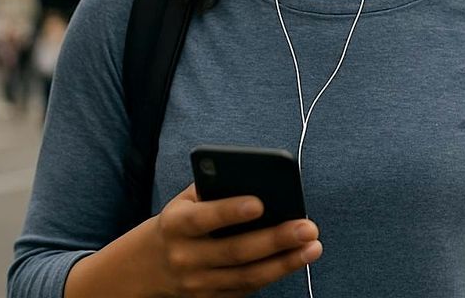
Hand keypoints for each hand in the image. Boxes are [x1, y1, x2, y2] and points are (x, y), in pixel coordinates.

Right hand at [148, 183, 321, 296]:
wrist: (151, 265)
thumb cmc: (181, 220)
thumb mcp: (186, 200)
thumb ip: (213, 187)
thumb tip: (255, 178)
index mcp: (176, 225)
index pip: (203, 218)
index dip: (230, 211)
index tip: (259, 203)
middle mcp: (185, 257)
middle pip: (235, 251)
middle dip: (275, 239)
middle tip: (308, 227)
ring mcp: (198, 283)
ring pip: (247, 276)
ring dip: (284, 263)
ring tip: (313, 247)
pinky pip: (248, 288)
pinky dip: (274, 274)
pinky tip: (296, 259)